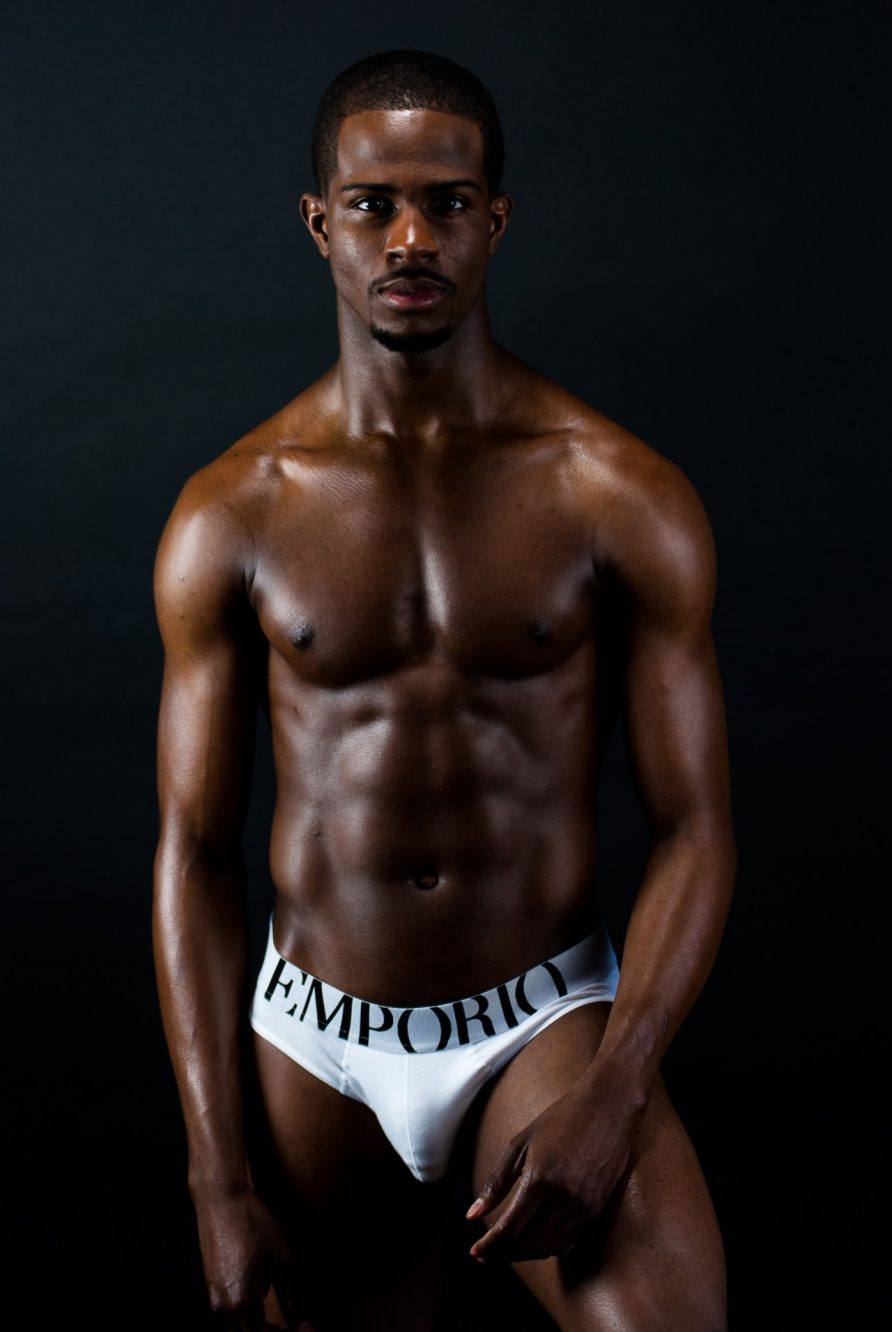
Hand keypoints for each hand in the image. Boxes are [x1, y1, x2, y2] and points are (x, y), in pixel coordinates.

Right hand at [192, 1181, 308, 1329]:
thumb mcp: (282, 1257)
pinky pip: (228, 1320)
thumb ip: (293, 1295)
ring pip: (236, 1331)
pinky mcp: (210, 1292)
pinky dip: (246, 1321)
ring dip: (257, 1330)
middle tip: (296, 1325)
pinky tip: (261, 1307)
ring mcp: (214, 1301)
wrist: (221, 1200)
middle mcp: (223, 1309)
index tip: (305, 1328)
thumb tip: (304, 1323)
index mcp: (243, 1303)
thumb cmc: (253, 1223)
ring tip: (280, 1321)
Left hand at [466, 1071, 643, 1263]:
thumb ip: (497, 1182)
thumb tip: (472, 1215)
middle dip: (502, 1253)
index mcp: (540, 1179)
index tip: (474, 1252)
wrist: (607, 1108)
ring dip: (523, 1254)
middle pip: (527, 1243)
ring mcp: (583, 1206)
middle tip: (485, 1253)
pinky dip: (546, 1248)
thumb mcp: (520, 1143)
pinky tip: (533, 1242)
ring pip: (547, 1247)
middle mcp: (563, 1198)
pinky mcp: (596, 1209)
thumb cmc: (559, 1120)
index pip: (509, 1228)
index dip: (490, 1245)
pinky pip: (567, 1241)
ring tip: (505, 1250)